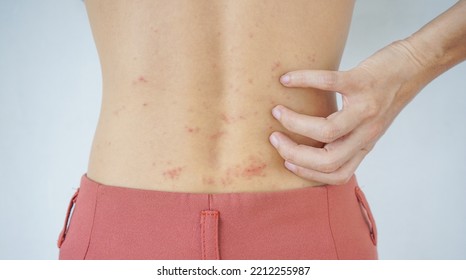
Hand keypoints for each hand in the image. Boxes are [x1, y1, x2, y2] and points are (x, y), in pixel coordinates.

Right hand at [269, 41, 424, 184]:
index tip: (287, 162)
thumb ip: (348, 137)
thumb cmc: (387, 96)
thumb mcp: (370, 125)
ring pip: (328, 130)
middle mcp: (366, 132)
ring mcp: (365, 108)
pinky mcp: (362, 81)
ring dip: (295, 124)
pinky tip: (287, 80)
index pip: (337, 174)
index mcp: (365, 144)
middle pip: (328, 160)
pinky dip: (303, 81)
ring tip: (278, 112)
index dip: (308, 173)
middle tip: (275, 139)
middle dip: (294, 154)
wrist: (414, 66)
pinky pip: (328, 83)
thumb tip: (313, 142)